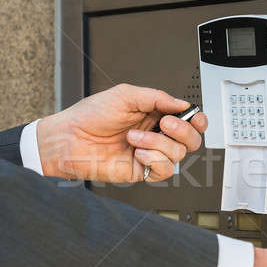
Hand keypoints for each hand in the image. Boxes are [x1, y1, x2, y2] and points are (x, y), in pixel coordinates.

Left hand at [36, 84, 207, 181]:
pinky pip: (165, 170)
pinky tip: (138, 153)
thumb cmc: (90, 116)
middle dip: (182, 131)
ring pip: (178, 154)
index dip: (197, 119)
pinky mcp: (142, 170)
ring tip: (134, 138)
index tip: (195, 117)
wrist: (69, 139)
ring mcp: (150, 153)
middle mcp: (155, 134)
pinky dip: (154, 159)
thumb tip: (182, 104)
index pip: (188, 118)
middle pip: (191, 139)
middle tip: (163, 124)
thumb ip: (157, 97)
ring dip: (157, 143)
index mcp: (154, 113)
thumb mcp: (125, 95)